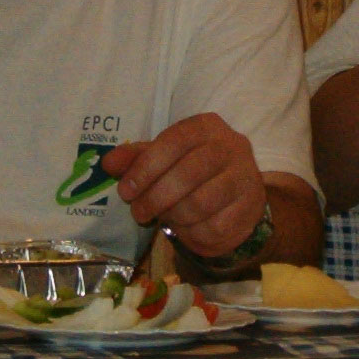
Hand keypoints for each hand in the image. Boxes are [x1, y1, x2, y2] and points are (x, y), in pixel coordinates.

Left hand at [102, 114, 265, 258]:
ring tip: (162, 217)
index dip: (146, 167)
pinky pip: (213, 226)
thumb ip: (137, 158)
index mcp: (207, 126)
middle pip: (189, 172)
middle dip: (156, 197)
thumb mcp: (165, 158)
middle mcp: (231, 146)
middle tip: (138, 212)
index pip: (175, 140)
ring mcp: (245, 177)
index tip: (125, 190)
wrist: (237, 197)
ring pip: (201, 203)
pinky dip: (192, 232)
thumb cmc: (194, 170)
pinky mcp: (250, 207)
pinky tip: (185, 227)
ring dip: (173, 216)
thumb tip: (108, 162)